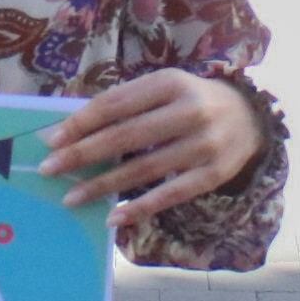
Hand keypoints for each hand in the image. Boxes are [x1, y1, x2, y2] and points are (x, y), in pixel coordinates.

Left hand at [38, 72, 268, 225]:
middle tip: (50, 169)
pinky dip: (139, 207)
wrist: (249, 117)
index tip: (51, 140)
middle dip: (83, 154)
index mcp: (170, 82)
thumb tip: (69, 128)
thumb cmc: (188, 101)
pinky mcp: (214, 174)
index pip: (116, 104)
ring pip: (144, 169)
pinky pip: (170, 194)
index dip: (81, 123)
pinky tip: (113, 217)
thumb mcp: (161, 88)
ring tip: (71, 198)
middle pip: (126, 136)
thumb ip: (123, 103)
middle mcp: (190, 111)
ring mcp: (204, 145)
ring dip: (103, 185)